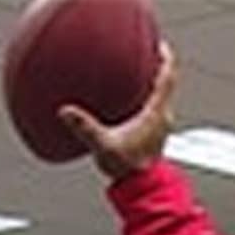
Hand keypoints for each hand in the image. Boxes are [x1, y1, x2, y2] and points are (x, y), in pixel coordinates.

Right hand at [59, 42, 176, 180]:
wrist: (142, 189)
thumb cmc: (129, 169)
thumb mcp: (104, 146)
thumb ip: (86, 128)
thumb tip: (67, 112)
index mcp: (156, 113)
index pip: (167, 79)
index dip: (165, 59)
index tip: (160, 45)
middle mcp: (162, 117)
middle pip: (166, 84)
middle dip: (156, 66)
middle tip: (145, 51)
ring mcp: (161, 126)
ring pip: (161, 96)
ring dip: (152, 82)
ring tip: (138, 71)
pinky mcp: (155, 134)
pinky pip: (155, 108)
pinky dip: (147, 98)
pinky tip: (132, 99)